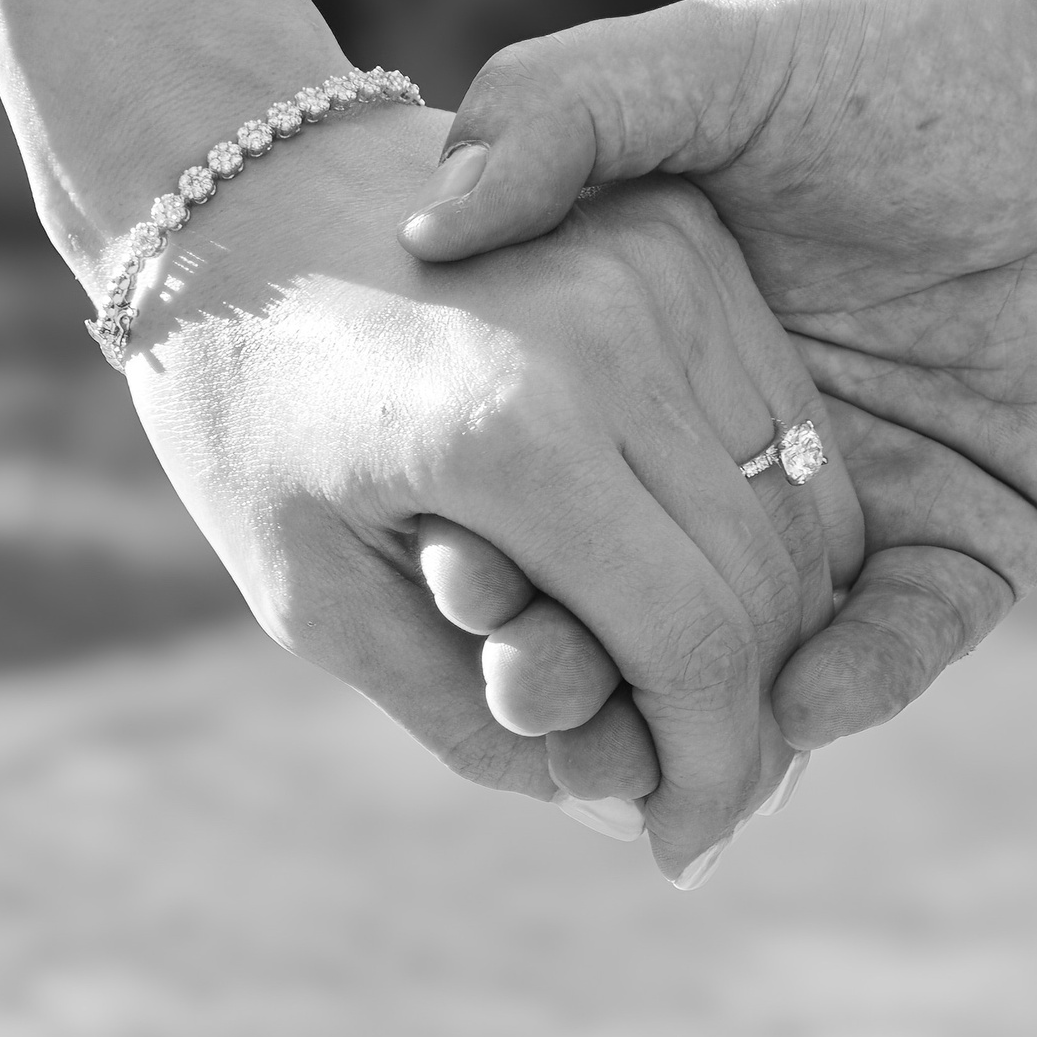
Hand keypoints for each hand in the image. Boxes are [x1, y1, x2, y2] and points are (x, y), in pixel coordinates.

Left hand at [123, 97, 861, 881]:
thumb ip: (473, 720)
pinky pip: (781, 412)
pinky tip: (700, 569)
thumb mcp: (319, 602)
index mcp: (510, 429)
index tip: (684, 837)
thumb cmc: (252, 418)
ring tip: (689, 682)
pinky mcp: (682, 237)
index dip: (712, 766)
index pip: (693, 641)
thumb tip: (626, 790)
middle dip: (749, 710)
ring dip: (773, 615)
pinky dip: (768, 514)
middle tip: (695, 782)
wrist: (240, 199)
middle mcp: (611, 334)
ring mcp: (660, 269)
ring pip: (796, 492)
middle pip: (768, 574)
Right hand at [399, 0, 1036, 748]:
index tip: (433, 558)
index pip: (562, 444)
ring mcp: (868, 486)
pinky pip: (915, 630)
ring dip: (709, 692)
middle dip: (586, 634)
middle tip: (521, 688)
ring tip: (642, 749)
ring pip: (769, 626)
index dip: (497, 506)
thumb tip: (431, 224)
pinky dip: (865, 673)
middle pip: (650, 556)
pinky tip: (803, 701)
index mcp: (675, 324)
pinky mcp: (982, 533)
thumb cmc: (921, 59)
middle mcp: (757, 423)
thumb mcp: (723, 58)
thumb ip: (571, 106)